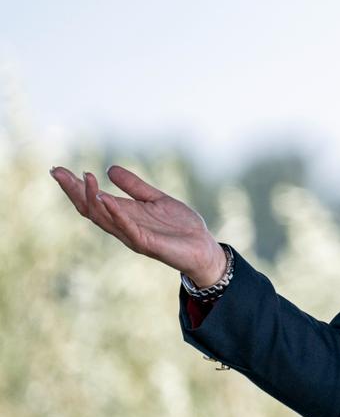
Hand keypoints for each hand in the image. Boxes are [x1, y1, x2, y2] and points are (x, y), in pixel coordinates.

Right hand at [50, 165, 225, 285]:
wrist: (203, 248)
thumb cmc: (181, 227)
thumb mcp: (157, 199)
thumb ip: (135, 186)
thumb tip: (110, 168)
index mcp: (124, 214)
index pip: (92, 200)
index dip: (75, 186)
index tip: (58, 169)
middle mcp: (123, 226)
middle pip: (90, 209)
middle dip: (73, 191)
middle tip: (58, 172)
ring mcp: (132, 235)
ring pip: (103, 218)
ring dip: (92, 198)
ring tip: (85, 178)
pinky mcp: (146, 243)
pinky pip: (126, 228)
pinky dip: (115, 213)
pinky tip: (106, 199)